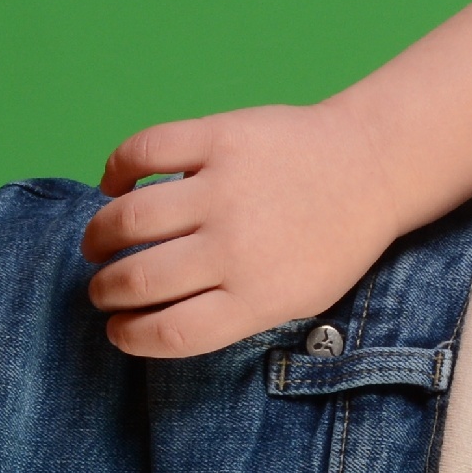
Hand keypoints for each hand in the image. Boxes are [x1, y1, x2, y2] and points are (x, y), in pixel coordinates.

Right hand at [79, 101, 411, 358]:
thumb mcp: (300, 301)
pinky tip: (115, 185)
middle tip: (102, 287)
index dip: (129, 336)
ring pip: (128, 218)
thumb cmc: (331, 242)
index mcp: (259, 297)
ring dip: (99, 235)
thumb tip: (155, 319)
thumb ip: (235, 313)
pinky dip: (116, 169)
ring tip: (99, 243)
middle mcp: (238, 247)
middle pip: (139, 280)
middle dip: (105, 290)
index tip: (117, 329)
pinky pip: (143, 150)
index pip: (169, 333)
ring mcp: (227, 188)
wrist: (372, 168)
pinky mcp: (221, 136)